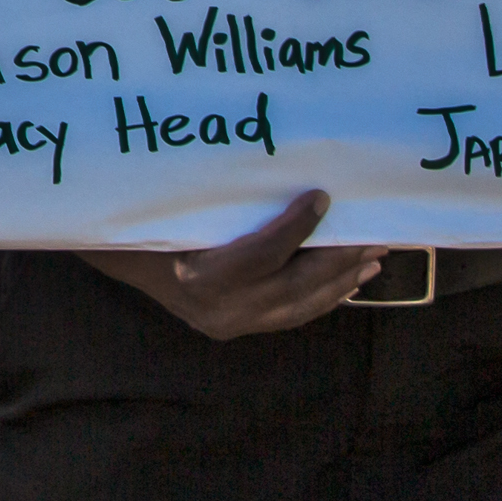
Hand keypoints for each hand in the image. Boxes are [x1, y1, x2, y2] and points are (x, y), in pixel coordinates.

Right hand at [79, 191, 379, 339]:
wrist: (127, 260)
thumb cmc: (153, 224)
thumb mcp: (182, 208)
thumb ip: (226, 203)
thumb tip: (280, 173)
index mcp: (199, 278)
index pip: (260, 254)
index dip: (295, 227)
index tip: (321, 197)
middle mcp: (220, 310)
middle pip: (294, 285)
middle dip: (339, 258)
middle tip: (374, 233)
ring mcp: (234, 324)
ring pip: (302, 305)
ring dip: (342, 279)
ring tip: (375, 255)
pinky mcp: (244, 327)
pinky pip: (295, 313)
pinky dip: (327, 294)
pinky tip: (352, 278)